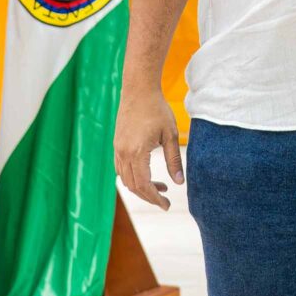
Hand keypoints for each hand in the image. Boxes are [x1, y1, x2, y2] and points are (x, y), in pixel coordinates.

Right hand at [114, 86, 183, 210]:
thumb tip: (179, 183)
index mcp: (137, 152)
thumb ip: (174, 160)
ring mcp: (117, 149)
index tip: (166, 205)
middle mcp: (123, 153)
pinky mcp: (116, 145)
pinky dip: (132, 177)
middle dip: (149, 196)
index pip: (144, 185)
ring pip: (125, 179)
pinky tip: (146, 175)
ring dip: (141, 187)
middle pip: (133, 186)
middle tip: (165, 200)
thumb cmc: (157, 110)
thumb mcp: (171, 135)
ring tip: (160, 186)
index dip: (155, 198)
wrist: (139, 90)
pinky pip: (121, 169)